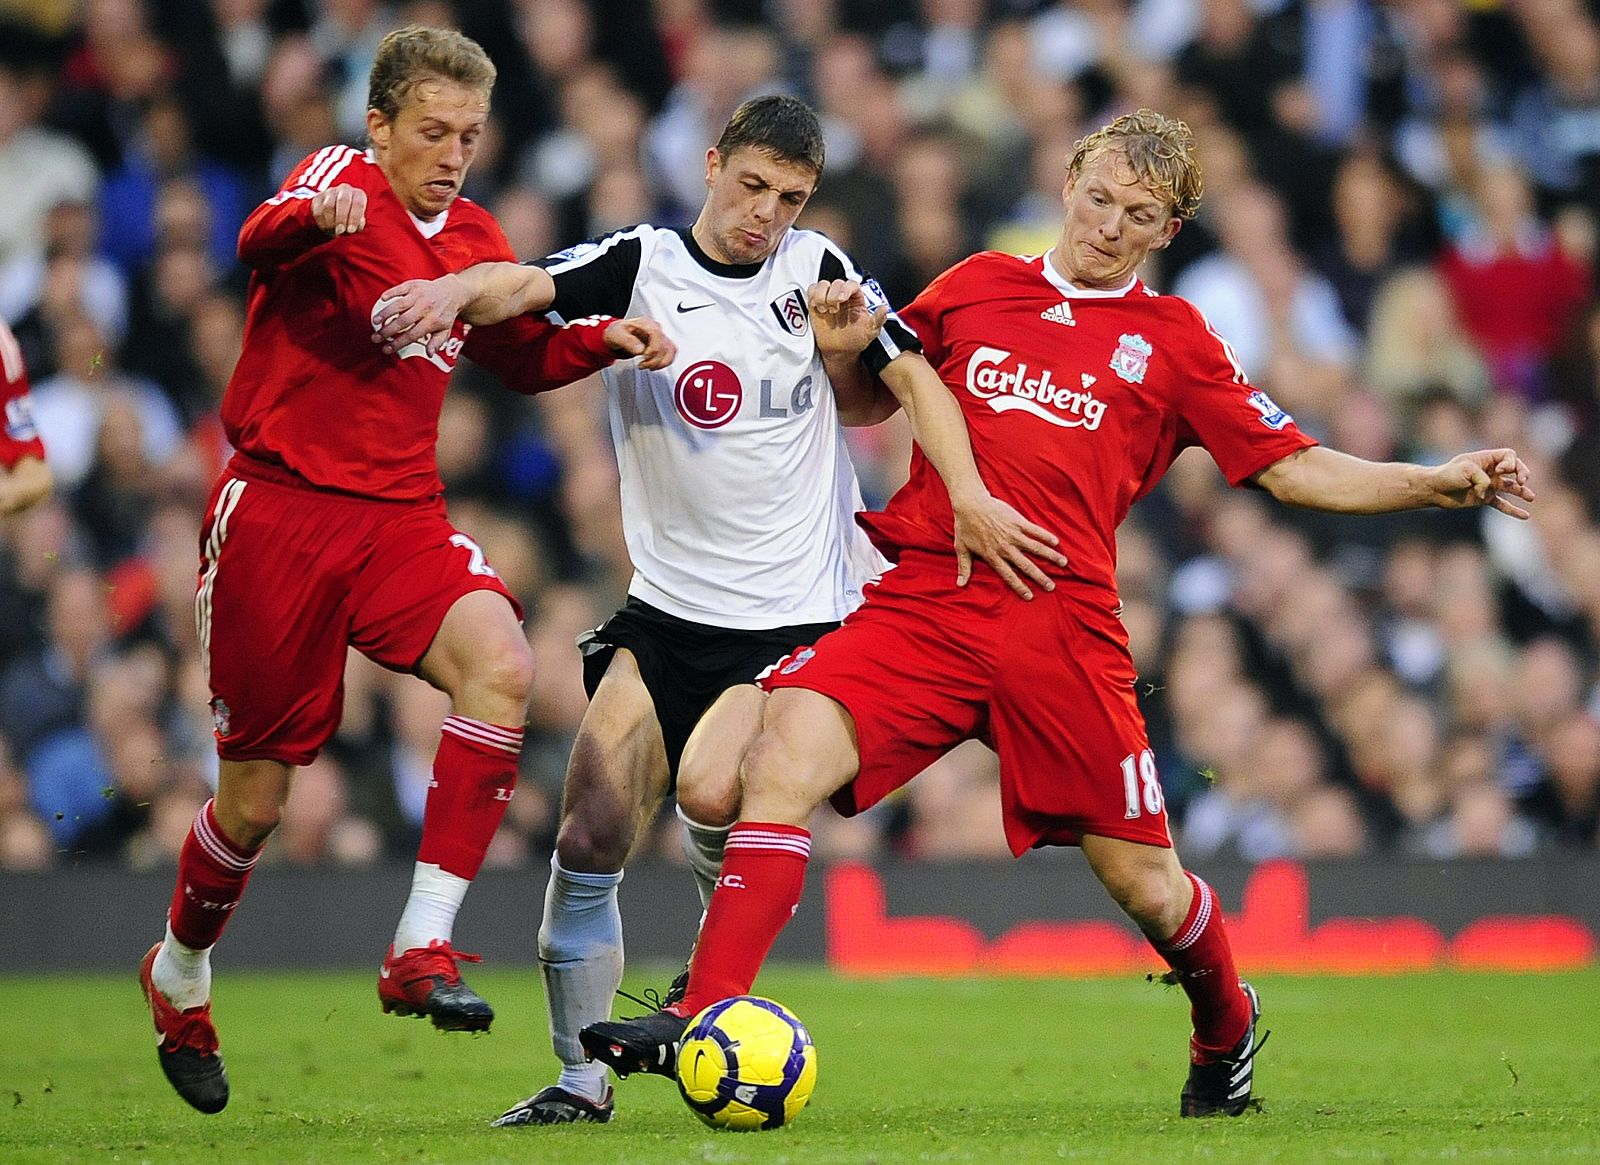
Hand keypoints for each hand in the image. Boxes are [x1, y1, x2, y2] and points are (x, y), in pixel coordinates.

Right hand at [311, 184, 366, 235]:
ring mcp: (330, 192)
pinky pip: (318, 210)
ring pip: (329, 205)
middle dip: (341, 218)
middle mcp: (345, 190)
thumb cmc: (350, 220)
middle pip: (343, 200)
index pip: (358, 203)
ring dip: (331, 221)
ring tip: (334, 231)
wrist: (335, 216)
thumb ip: (358, 225)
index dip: (354, 217)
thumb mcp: (357, 224)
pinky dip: (322, 222)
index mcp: (358, 195)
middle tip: (340, 230)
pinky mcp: (318, 197)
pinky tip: (327, 228)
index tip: (351, 230)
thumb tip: (354, 226)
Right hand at [371, 275, 467, 355]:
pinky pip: (400, 289)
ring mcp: (419, 296)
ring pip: (399, 305)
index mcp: (432, 321)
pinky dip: (390, 293)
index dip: (398, 343)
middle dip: (387, 331)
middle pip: (403, 321)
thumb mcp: (445, 330)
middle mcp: (425, 308)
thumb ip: (436, 342)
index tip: (387, 349)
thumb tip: (429, 354)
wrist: (452, 292)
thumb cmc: (446, 314)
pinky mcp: (414, 285)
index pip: (412, 334)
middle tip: (376, 338)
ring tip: (375, 322)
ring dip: (385, 313)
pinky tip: (382, 300)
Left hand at [603, 316, 675, 369]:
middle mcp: (656, 329)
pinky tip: (654, 366)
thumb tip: (640, 349)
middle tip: (642, 364)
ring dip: (660, 362)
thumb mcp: (617, 335)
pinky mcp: (662, 345)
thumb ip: (628, 341)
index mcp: (646, 324)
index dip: (653, 348)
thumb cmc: (618, 333)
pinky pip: (671, 354)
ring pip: (670, 350)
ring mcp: (660, 337)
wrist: (619, 336)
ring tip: (647, 366)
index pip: (657, 334)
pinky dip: (665, 362)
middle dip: (654, 359)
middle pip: (665, 345)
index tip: (645, 356)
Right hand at [807, 279, 886, 357]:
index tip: (841, 299)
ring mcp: (828, 299)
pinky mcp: (816, 303)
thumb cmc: (855, 339)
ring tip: (824, 310)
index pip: (851, 284)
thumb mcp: (871, 331)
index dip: (845, 289)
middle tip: (834, 311)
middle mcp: (842, 296)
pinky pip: (812, 290)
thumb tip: (884, 308)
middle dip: (832, 296)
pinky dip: (812, 296)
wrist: (840, 351)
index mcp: (856, 299)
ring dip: (821, 295)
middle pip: (836, 283)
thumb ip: (878, 319)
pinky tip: (817, 307)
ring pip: (822, 284)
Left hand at [949, 489, 1068, 599]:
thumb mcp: (962, 549)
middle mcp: (1005, 547)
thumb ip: (964, 568)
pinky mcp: (1017, 521)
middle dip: (1040, 577)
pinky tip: (1056, 542)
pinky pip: (1035, 530)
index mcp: (992, 556)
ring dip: (1050, 556)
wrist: (970, 503)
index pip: (1009, 575)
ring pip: (1035, 548)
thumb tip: (960, 584)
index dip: (1020, 586)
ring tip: (1063, 563)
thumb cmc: (964, 526)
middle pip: (1026, 565)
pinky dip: (1046, 536)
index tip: (1030, 596)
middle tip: (1051, 586)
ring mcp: (1013, 534)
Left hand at [1423, 449, 1534, 517]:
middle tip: (1522, 481)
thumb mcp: (1466, 470)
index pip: (1509, 456)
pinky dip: (1513, 510)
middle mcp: (1490, 471)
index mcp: (1486, 459)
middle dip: (1522, 473)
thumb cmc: (1447, 475)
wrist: (1434, 489)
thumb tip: (1488, 494)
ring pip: (1511, 488)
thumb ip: (1483, 480)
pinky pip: (1502, 504)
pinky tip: (1525, 516)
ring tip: (1531, 497)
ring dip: (1523, 492)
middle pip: (1515, 469)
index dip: (1510, 463)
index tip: (1499, 471)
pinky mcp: (1485, 499)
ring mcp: (1489, 485)